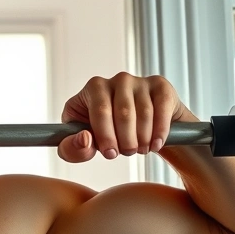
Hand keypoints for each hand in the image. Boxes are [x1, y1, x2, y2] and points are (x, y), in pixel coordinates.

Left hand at [57, 72, 187, 162]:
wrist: (136, 124)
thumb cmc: (106, 132)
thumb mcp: (83, 143)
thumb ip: (72, 148)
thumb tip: (84, 139)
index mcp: (93, 88)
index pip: (100, 111)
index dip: (106, 136)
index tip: (110, 154)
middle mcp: (117, 80)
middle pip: (124, 113)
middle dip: (126, 140)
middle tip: (127, 152)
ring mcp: (140, 81)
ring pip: (144, 113)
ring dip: (143, 138)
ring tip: (140, 149)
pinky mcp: (160, 86)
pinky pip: (162, 108)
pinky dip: (160, 131)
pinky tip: (155, 144)